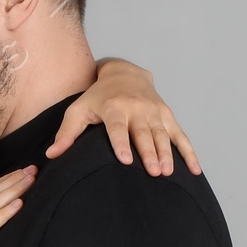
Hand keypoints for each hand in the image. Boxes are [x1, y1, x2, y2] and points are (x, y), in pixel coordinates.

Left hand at [47, 62, 200, 176]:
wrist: (125, 73)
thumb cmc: (97, 97)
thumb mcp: (78, 110)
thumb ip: (66, 134)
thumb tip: (52, 155)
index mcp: (114, 107)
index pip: (117, 128)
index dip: (121, 143)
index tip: (125, 160)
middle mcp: (137, 108)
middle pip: (143, 133)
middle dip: (149, 152)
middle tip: (153, 172)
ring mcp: (155, 112)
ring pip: (162, 135)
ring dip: (167, 154)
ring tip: (168, 173)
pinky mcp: (167, 116)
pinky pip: (180, 136)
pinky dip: (189, 152)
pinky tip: (194, 170)